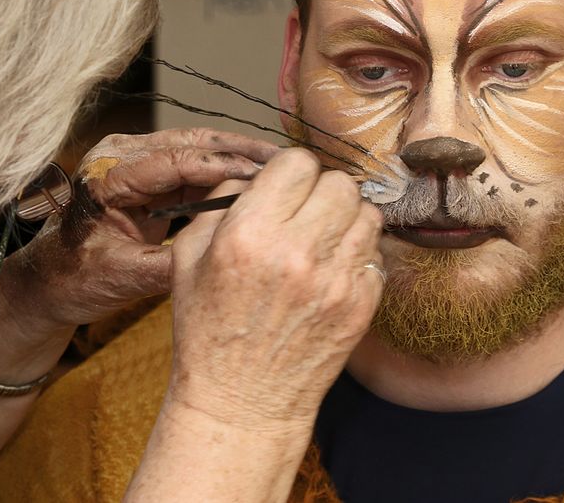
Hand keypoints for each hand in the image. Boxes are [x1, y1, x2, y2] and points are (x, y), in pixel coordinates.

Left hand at [4, 128, 277, 329]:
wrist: (47, 283)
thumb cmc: (73, 279)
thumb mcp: (124, 277)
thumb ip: (172, 264)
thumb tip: (226, 253)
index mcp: (108, 174)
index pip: (176, 161)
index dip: (224, 167)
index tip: (267, 178)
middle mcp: (121, 156)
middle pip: (192, 143)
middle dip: (241, 151)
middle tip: (288, 161)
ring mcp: (135, 161)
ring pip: (198, 150)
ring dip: (238, 158)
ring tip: (283, 169)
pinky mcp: (148, 175)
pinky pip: (194, 168)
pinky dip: (225, 174)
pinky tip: (257, 184)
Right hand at [165, 148, 384, 433]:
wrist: (241, 401)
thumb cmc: (208, 329)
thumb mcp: (188, 257)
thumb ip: (220, 202)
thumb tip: (257, 173)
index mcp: (250, 232)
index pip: (298, 162)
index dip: (290, 171)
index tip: (284, 187)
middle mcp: (297, 251)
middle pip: (339, 183)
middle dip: (321, 192)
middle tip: (305, 213)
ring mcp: (336, 280)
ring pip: (367, 214)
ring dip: (345, 220)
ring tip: (322, 241)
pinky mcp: (361, 306)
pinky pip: (376, 254)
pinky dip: (358, 255)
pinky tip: (332, 272)